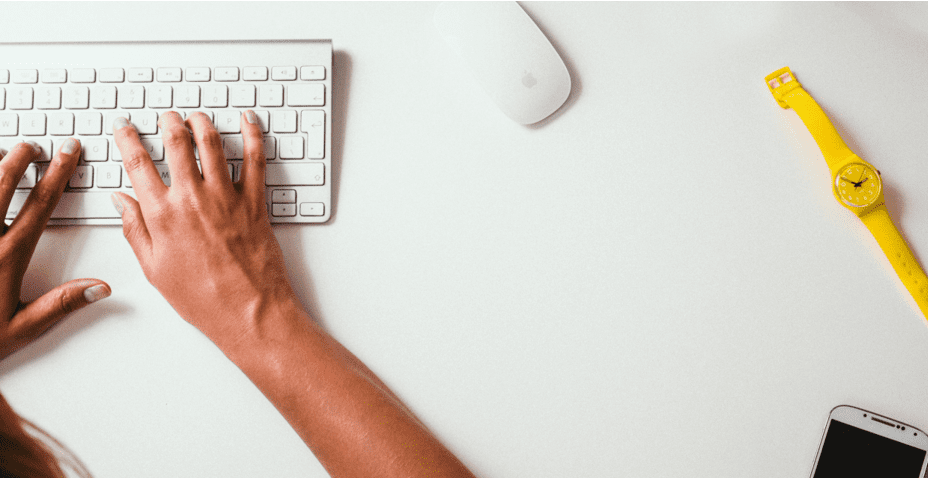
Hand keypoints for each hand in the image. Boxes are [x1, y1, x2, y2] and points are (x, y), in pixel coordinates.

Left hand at [0, 140, 109, 359]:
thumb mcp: (21, 327)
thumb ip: (61, 304)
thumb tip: (101, 287)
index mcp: (7, 256)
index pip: (39, 204)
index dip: (57, 174)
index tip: (67, 153)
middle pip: (1, 183)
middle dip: (19, 158)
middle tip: (31, 145)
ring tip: (1, 153)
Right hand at [111, 111, 299, 347]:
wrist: (249, 311)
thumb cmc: (203, 298)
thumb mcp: (154, 269)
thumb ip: (135, 230)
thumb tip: (120, 201)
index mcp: (162, 215)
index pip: (138, 163)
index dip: (127, 139)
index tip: (124, 126)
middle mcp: (193, 199)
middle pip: (177, 143)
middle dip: (168, 123)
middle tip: (165, 116)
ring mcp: (227, 197)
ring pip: (212, 143)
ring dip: (202, 122)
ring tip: (196, 117)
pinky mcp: (255, 202)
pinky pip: (255, 159)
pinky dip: (253, 134)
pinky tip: (248, 120)